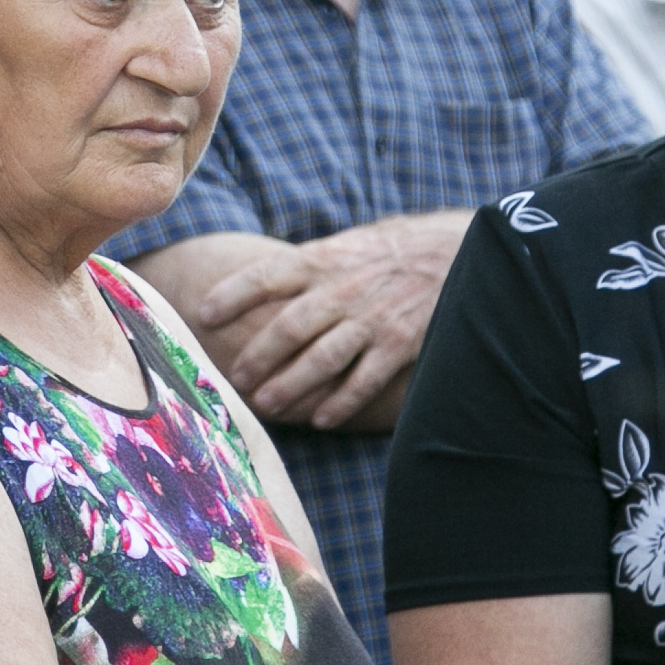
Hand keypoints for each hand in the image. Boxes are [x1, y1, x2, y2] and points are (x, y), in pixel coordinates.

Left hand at [184, 216, 465, 429]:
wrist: (462, 251)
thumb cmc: (393, 251)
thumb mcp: (347, 245)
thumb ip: (308, 267)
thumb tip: (259, 284)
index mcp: (325, 260)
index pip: (268, 274)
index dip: (232, 293)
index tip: (202, 314)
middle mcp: (344, 290)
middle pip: (289, 326)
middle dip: (257, 356)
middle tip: (233, 379)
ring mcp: (373, 318)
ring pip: (322, 358)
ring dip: (290, 385)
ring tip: (265, 405)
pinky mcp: (401, 343)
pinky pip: (365, 379)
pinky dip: (341, 402)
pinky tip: (320, 419)